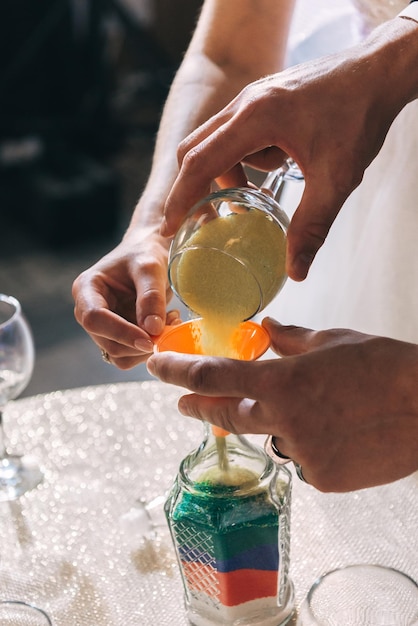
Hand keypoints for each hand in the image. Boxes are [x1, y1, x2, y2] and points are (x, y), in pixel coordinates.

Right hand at [72, 228, 180, 368]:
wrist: (150, 253)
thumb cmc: (145, 253)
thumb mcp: (150, 267)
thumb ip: (151, 296)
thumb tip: (153, 330)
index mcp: (86, 289)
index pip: (94, 319)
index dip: (121, 332)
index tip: (149, 338)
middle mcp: (88, 310)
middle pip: (108, 343)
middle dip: (140, 342)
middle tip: (170, 324)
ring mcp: (103, 326)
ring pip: (120, 355)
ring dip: (147, 348)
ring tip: (170, 322)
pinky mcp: (118, 336)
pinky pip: (131, 354)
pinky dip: (149, 349)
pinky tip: (164, 327)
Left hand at [147, 318, 417, 491]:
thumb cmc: (384, 366)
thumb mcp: (334, 341)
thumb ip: (291, 338)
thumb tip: (267, 327)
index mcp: (283, 380)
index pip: (213, 376)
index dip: (178, 372)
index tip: (156, 366)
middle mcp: (283, 420)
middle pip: (225, 416)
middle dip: (199, 408)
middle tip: (183, 403)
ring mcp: (301, 453)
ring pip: (270, 437)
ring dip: (275, 422)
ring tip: (313, 407)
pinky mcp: (321, 479)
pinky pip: (299, 459)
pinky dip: (306, 443)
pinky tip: (335, 431)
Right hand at [162, 17, 417, 280]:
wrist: (380, 71)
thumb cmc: (360, 115)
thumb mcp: (336, 178)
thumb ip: (312, 226)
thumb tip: (295, 270)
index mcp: (256, 118)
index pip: (200, 161)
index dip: (180, 197)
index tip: (168, 226)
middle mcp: (246, 103)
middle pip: (196, 149)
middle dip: (195, 187)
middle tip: (204, 219)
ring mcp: (253, 97)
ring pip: (216, 141)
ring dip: (226, 174)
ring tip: (254, 198)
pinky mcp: (263, 99)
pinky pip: (236, 133)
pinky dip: (245, 158)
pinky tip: (275, 168)